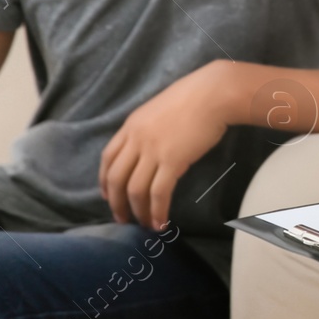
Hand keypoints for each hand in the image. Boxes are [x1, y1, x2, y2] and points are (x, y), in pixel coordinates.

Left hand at [100, 67, 229, 228]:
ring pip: (135, 189)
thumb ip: (149, 128)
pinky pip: (159, 193)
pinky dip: (157, 211)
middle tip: (122, 219)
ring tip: (144, 225)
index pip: (108, 158)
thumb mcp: (159, 109)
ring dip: (138, 212)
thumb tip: (150, 147)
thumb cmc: (194, 96)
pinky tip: (161, 222)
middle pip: (116, 178)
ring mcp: (153, 150)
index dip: (104, 181)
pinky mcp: (173, 161)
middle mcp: (136, 139)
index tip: (108, 195)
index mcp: (131, 125)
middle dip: (116, 203)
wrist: (214, 93)